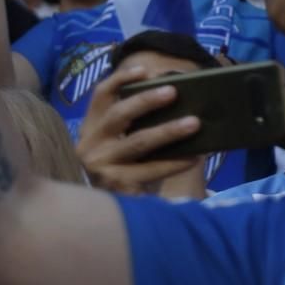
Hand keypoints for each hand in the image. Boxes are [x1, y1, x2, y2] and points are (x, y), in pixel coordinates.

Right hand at [76, 59, 203, 193]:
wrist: (101, 213)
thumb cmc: (118, 171)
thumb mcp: (115, 145)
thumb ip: (131, 126)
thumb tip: (173, 99)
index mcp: (90, 128)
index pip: (100, 96)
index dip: (120, 80)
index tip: (145, 71)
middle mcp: (90, 144)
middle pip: (118, 114)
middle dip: (146, 100)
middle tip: (174, 92)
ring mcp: (101, 165)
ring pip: (138, 141)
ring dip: (169, 130)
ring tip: (194, 123)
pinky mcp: (116, 184)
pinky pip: (152, 169)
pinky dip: (175, 162)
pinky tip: (195, 157)